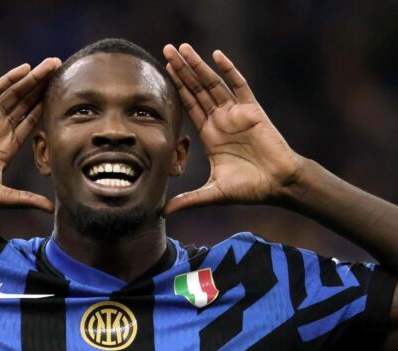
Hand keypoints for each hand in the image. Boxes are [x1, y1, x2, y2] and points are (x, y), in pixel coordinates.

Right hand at [0, 57, 60, 211]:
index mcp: (7, 147)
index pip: (31, 123)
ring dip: (33, 79)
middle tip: (62, 71)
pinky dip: (10, 79)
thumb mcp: (2, 197)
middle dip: (43, 88)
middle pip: (27, 103)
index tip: (64, 99)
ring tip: (51, 64)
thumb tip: (51, 209)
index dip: (46, 109)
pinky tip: (26, 69)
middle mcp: (0, 129)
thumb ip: (26, 199)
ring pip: (15, 93)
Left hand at [162, 44, 303, 215]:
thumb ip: (187, 200)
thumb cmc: (248, 189)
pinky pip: (239, 85)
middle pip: (197, 90)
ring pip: (213, 84)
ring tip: (182, 48)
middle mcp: (221, 120)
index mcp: (210, 136)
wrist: (277, 184)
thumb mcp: (212, 194)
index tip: (162, 73)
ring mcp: (236, 113)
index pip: (189, 107)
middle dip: (182, 71)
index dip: (177, 90)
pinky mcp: (252, 110)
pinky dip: (228, 70)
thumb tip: (161, 213)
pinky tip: (216, 56)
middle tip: (165, 50)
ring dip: (198, 66)